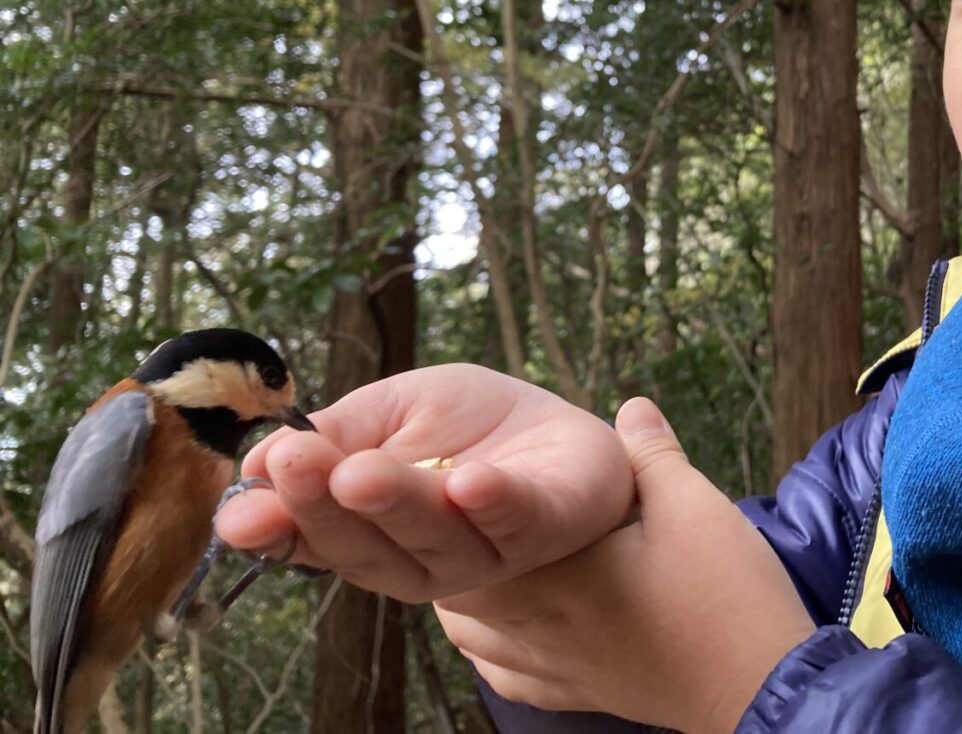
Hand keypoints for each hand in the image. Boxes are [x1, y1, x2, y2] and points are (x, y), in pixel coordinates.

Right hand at [215, 364, 633, 601]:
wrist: (556, 434)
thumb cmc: (467, 426)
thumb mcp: (391, 413)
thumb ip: (336, 439)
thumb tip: (256, 467)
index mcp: (373, 528)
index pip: (315, 535)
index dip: (276, 526)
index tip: (240, 510)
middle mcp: (419, 553)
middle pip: (366, 544)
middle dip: (326, 506)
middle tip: (296, 465)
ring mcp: (481, 550)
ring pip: (432, 538)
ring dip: (397, 504)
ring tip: (363, 472)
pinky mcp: (540, 529)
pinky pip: (515, 522)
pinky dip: (494, 503)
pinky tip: (470, 483)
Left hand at [435, 397, 814, 732]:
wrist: (764, 689)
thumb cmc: (724, 597)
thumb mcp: (693, 506)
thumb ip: (653, 453)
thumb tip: (631, 407)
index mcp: (551, 575)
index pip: (464, 547)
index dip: (449, 514)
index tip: (454, 482)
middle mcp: (535, 627)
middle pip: (457, 593)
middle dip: (456, 554)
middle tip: (468, 517)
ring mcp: (552, 669)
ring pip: (473, 638)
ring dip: (470, 600)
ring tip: (490, 563)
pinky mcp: (575, 695)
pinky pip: (505, 675)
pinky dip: (495, 648)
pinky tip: (512, 627)